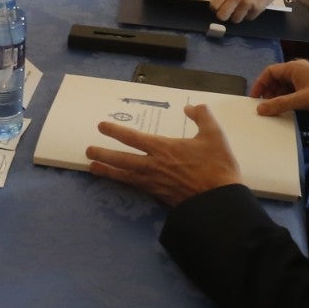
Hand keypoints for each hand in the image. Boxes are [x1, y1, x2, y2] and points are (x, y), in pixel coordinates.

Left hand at [85, 103, 242, 207]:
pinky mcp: (159, 196)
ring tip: (93, 168)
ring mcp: (154, 183)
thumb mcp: (214, 135)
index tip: (101, 127)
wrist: (220, 201)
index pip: (133, 138)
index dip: (115, 131)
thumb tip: (191, 107)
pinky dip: (124, 183)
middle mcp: (154, 166)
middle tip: (88, 150)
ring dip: (107, 171)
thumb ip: (202, 117)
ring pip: (125, 176)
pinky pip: (136, 187)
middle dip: (103, 153)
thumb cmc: (217, 167)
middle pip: (122, 159)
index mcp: (163, 149)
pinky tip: (121, 182)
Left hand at [211, 0, 294, 22]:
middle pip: (222, 16)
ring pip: (235, 19)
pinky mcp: (257, 8)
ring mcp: (246, 3)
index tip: (220, 9)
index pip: (214, 6)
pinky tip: (253, 6)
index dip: (216, 9)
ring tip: (243, 8)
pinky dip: (250, 15)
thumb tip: (216, 6)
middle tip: (230, 13)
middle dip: (225, 16)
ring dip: (239, 16)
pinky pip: (248, 18)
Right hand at [250, 61, 308, 125]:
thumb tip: (259, 109)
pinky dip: (289, 100)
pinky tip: (289, 111)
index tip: (253, 100)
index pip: (269, 72)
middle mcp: (299, 70)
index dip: (259, 85)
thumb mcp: (301, 100)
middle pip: (277, 79)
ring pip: (286, 87)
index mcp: (294, 67)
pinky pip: (295, 92)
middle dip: (269, 93)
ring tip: (275, 111)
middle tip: (264, 108)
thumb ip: (279, 104)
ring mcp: (307, 79)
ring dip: (279, 97)